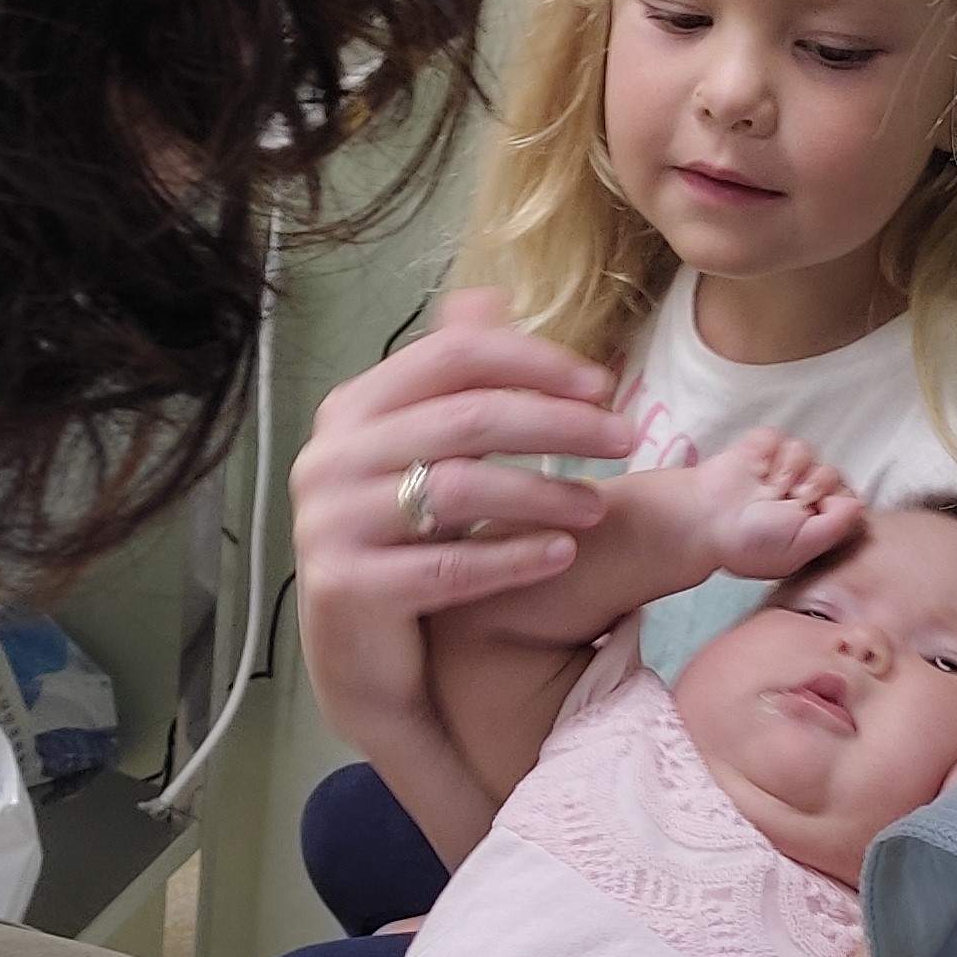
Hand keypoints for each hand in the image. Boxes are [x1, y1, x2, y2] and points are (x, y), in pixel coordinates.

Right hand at [289, 288, 626, 748]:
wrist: (362, 659)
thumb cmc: (406, 546)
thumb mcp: (422, 453)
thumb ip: (451, 380)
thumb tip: (490, 297)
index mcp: (352, 409)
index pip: (454, 355)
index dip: (536, 362)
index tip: (606, 383)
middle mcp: (329, 456)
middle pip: (465, 415)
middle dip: (558, 422)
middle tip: (627, 437)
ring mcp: (330, 522)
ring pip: (459, 487)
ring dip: (543, 491)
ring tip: (600, 506)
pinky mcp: (346, 588)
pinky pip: (448, 567)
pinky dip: (513, 557)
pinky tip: (563, 555)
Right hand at [689, 428, 863, 583]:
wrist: (707, 520)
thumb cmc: (749, 542)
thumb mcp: (801, 547)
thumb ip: (837, 527)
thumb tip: (859, 504)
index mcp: (813, 519)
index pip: (847, 496)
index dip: (834, 500)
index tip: (812, 512)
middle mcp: (801, 492)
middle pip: (831, 472)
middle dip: (810, 487)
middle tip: (785, 503)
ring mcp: (782, 467)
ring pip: (807, 451)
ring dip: (786, 471)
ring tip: (766, 489)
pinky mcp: (762, 447)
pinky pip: (780, 437)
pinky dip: (767, 453)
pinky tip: (754, 471)